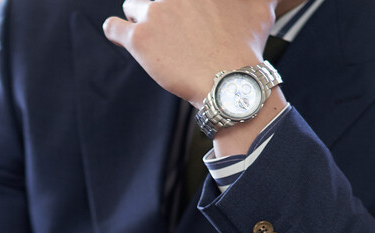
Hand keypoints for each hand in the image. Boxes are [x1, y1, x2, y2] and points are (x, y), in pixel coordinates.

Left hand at [102, 0, 276, 106]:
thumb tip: (256, 0)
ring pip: (133, 4)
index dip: (177, 3)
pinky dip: (114, 30)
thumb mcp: (260, 7)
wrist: (231, 81)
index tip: (181, 12)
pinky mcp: (140, 38)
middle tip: (168, 26)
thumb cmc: (247, 46)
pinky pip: (113, 27)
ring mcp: (155, 12)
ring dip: (138, 16)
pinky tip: (119, 33)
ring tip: (148, 33)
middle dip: (161, 7)